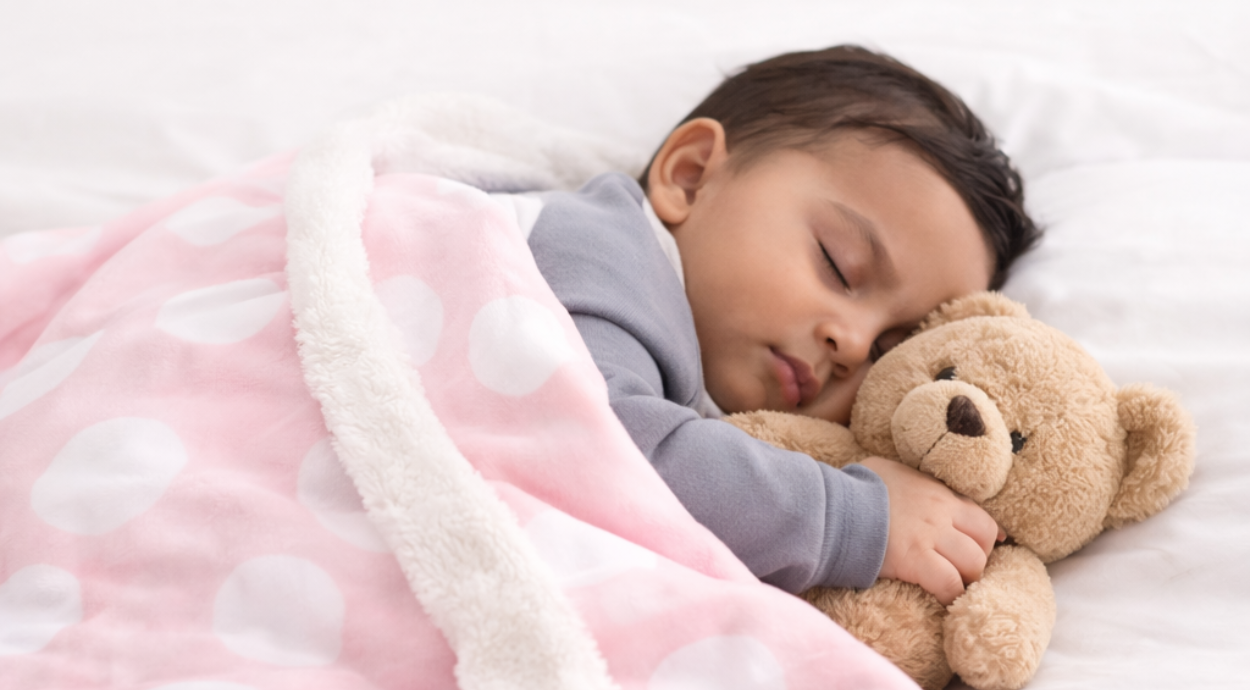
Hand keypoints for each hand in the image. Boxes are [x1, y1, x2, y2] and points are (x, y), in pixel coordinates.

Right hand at [859, 456, 1003, 605]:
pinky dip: (949, 594)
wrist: (835, 505)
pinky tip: (939, 598)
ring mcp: (930, 537)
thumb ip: (907, 477)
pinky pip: (949, 583)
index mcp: (937, 493)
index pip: (981, 516)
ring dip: (964, 579)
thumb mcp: (887, 470)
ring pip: (973, 564)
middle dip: (977, 559)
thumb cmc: (854, 487)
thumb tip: (904, 479)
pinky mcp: (915, 560)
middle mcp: (941, 513)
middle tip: (960, 570)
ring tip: (949, 586)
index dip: (986, 536)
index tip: (987, 547)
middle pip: (983, 540)